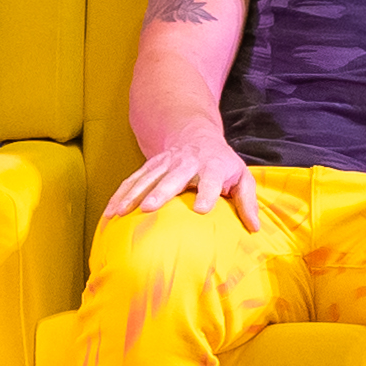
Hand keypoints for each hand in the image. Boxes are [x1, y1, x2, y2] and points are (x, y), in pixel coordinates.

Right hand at [101, 133, 260, 223]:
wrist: (196, 136)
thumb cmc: (223, 164)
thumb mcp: (242, 178)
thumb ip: (247, 202)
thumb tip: (255, 229)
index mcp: (214, 167)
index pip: (211, 180)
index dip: (207, 193)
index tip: (201, 209)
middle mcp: (188, 163)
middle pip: (173, 177)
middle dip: (161, 191)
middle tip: (149, 208)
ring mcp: (166, 163)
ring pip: (148, 177)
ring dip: (133, 193)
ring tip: (120, 212)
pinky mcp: (151, 165)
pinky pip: (133, 179)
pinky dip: (120, 193)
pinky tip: (110, 211)